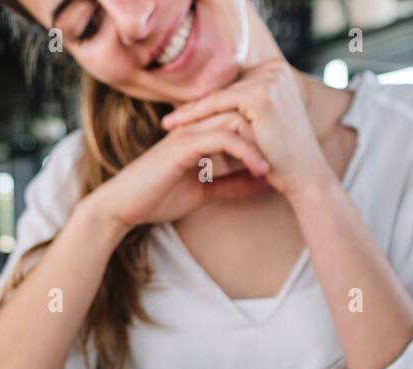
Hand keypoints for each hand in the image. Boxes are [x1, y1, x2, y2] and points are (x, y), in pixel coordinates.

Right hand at [85, 115, 270, 230]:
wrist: (123, 208)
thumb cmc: (157, 199)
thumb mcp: (204, 193)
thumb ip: (231, 185)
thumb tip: (260, 184)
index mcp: (201, 135)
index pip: (240, 122)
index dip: (264, 137)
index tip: (285, 159)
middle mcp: (196, 128)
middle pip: (242, 115)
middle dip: (269, 134)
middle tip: (289, 158)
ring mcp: (189, 133)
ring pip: (236, 122)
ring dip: (262, 142)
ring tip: (278, 167)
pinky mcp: (184, 145)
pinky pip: (224, 138)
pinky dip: (247, 152)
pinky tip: (262, 171)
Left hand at [161, 59, 335, 198]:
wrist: (305, 177)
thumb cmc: (285, 157)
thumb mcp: (266, 123)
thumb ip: (248, 107)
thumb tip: (221, 103)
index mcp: (278, 71)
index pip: (233, 86)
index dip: (208, 103)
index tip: (182, 117)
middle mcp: (276, 68)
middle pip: (225, 89)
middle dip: (196, 107)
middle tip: (168, 121)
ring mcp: (270, 79)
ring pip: (218, 96)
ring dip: (190, 112)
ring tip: (167, 126)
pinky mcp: (260, 94)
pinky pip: (217, 104)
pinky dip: (195, 116)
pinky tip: (176, 128)